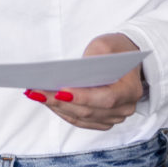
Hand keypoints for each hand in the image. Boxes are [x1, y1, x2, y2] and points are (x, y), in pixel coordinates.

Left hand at [26, 33, 144, 129]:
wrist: (125, 59)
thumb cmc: (115, 50)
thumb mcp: (105, 45)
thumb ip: (93, 57)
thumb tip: (72, 74)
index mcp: (131, 89)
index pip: (107, 98)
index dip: (83, 97)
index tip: (60, 91)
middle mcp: (125, 107)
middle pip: (89, 111)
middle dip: (60, 102)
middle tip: (36, 92)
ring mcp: (114, 117)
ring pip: (82, 118)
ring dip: (57, 108)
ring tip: (36, 95)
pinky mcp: (102, 120)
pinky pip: (80, 121)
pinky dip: (62, 112)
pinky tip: (45, 100)